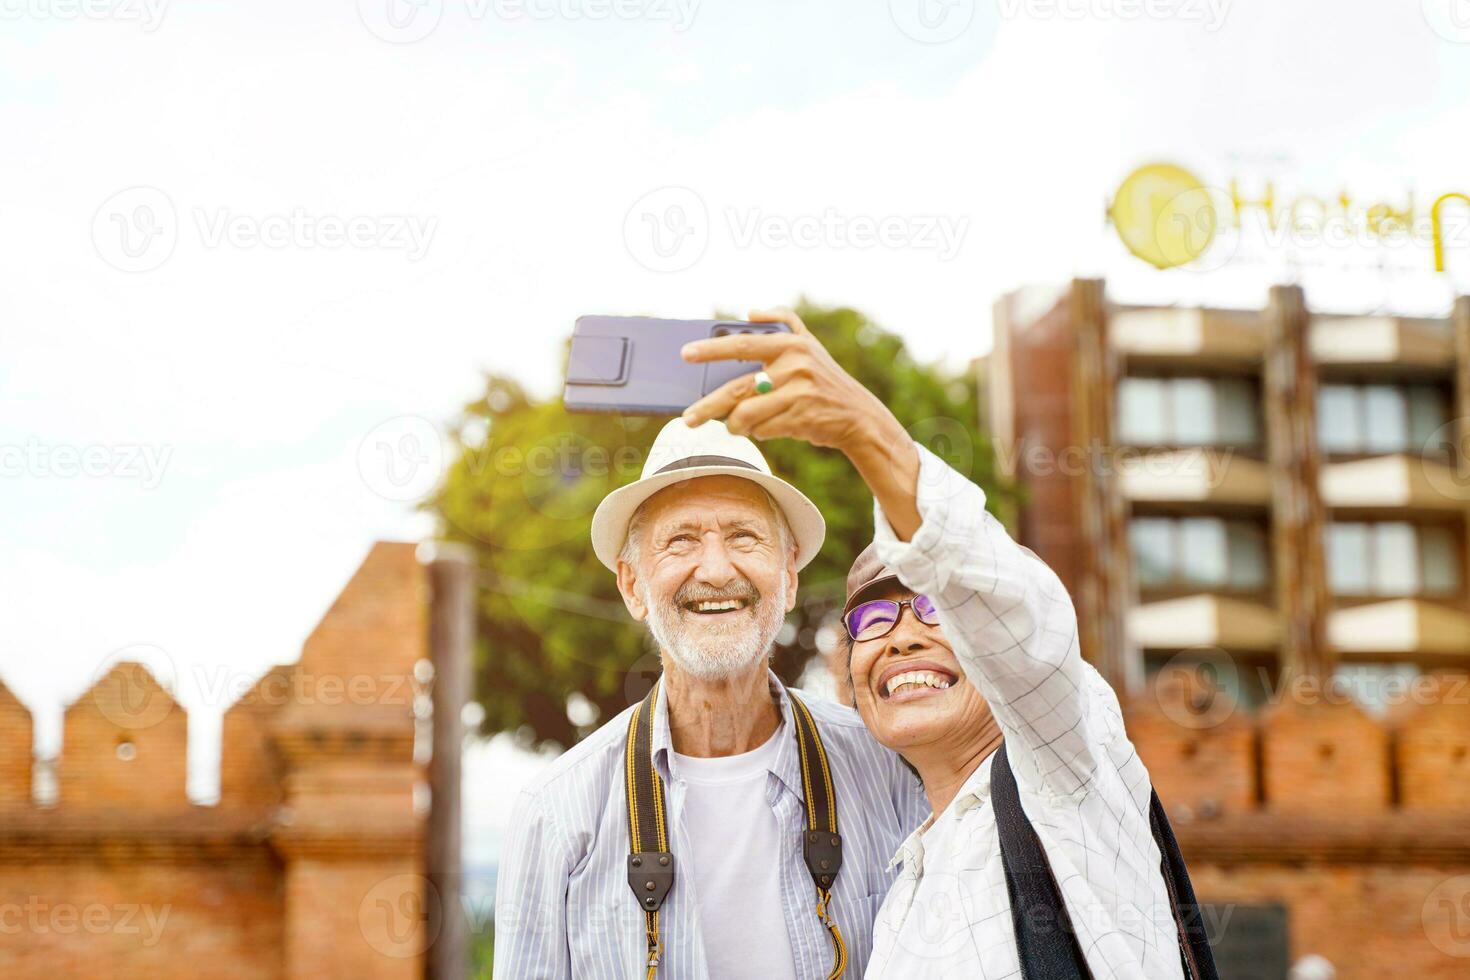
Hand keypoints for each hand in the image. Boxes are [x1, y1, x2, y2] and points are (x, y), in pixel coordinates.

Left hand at [680, 308, 896, 453]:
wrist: (859, 416)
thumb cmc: (823, 381)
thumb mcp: (810, 345)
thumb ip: (784, 323)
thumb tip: (751, 312)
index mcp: (792, 343)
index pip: (743, 344)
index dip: (712, 349)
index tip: (685, 353)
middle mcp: (796, 365)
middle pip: (738, 387)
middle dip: (708, 405)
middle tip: (688, 418)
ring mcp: (800, 393)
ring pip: (748, 413)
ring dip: (735, 425)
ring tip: (732, 427)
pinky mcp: (803, 418)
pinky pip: (764, 430)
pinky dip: (759, 432)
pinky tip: (764, 428)